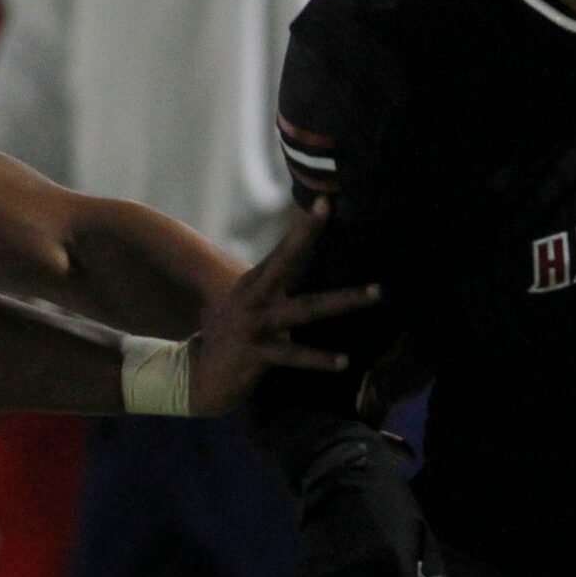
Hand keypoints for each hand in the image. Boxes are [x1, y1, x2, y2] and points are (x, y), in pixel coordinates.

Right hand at [187, 201, 380, 414]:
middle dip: (307, 234)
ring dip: (344, 299)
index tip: (326, 200)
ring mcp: (254, 325)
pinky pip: (294, 355)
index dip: (304, 225)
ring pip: (306, 307)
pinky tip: (343, 361)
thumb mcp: (251, 308)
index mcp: (254, 284)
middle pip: (286, 260)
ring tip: (377, 292)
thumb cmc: (232, 339)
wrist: (198, 376)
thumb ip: (275, 290)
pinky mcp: (256, 354)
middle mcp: (253, 298)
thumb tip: (307, 275)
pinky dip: (319, 358)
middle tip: (330, 207)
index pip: (284, 250)